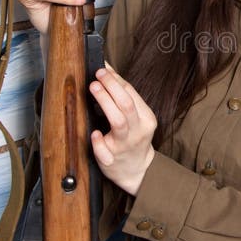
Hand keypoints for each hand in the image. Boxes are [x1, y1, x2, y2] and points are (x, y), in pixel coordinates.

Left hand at [89, 64, 156, 196]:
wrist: (136, 170)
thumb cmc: (133, 139)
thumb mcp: (137, 118)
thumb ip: (124, 98)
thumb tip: (107, 71)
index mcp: (146, 119)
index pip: (132, 94)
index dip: (116, 79)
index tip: (103, 69)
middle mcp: (138, 131)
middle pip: (126, 105)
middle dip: (111, 87)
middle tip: (97, 75)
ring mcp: (125, 146)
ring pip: (118, 122)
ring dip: (105, 102)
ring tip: (93, 88)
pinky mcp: (111, 160)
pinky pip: (105, 150)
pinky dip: (99, 141)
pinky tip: (94, 133)